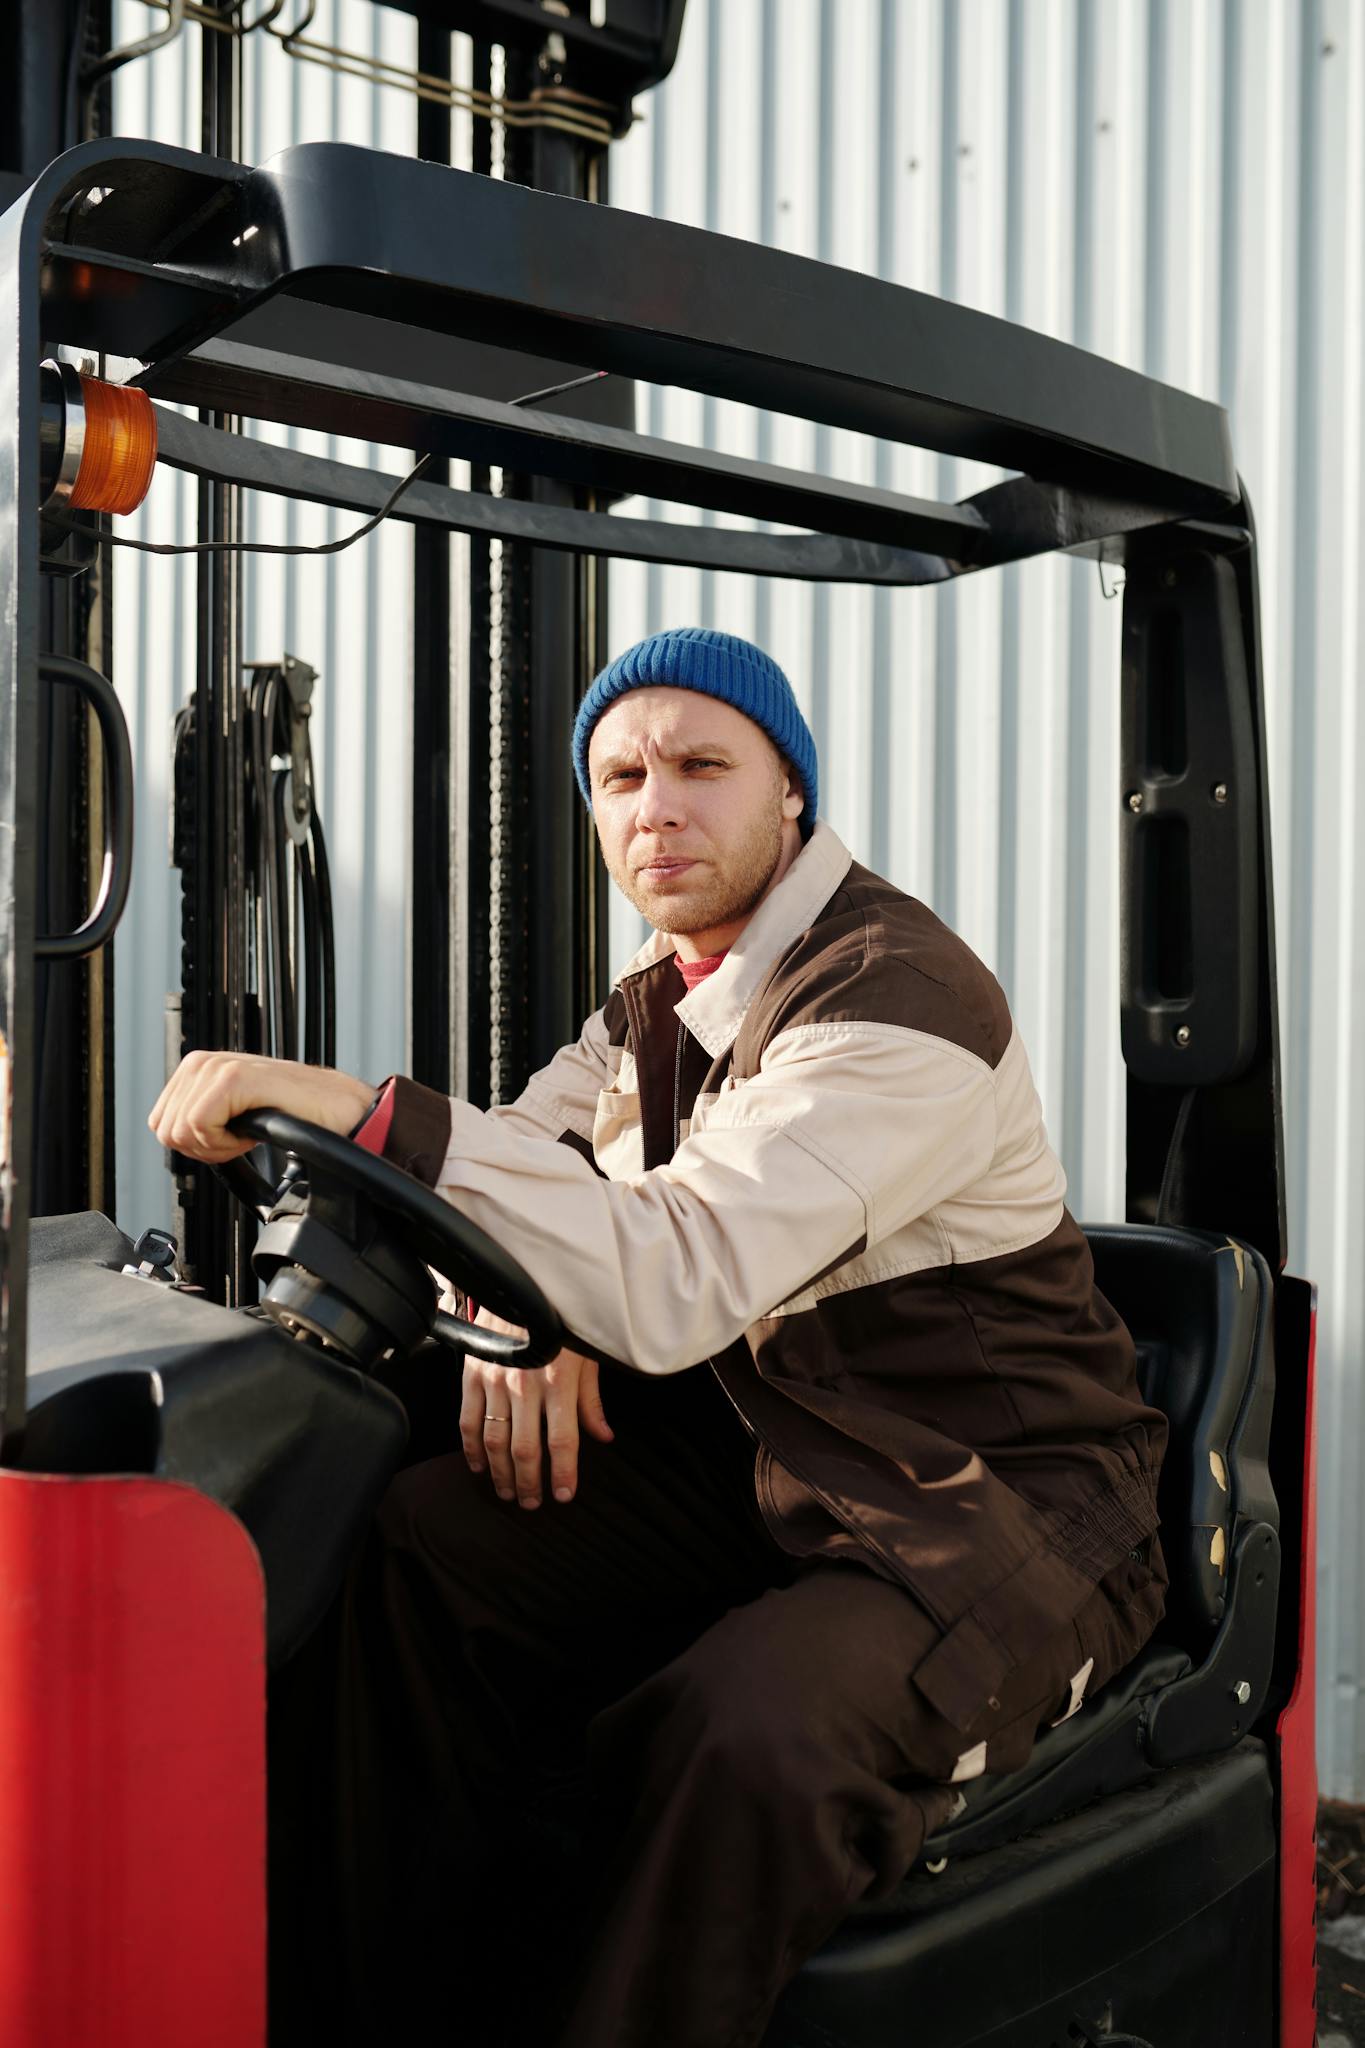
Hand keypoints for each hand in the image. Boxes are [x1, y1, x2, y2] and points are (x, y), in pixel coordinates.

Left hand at [149, 1049, 376, 1163]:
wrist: (335, 1110)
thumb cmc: (292, 1114)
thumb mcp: (233, 1113)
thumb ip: (201, 1118)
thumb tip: (171, 1136)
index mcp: (197, 1069)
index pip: (160, 1123)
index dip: (193, 1146)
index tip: (227, 1140)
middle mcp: (202, 1063)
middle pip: (166, 1132)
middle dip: (204, 1149)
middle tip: (240, 1140)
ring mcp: (216, 1067)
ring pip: (181, 1132)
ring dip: (218, 1147)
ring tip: (249, 1134)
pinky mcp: (233, 1078)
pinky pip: (200, 1127)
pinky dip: (227, 1144)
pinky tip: (252, 1134)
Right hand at [460, 1308, 613, 1507]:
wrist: (522, 1281)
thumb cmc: (562, 1317)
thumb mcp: (587, 1355)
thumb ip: (591, 1401)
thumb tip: (603, 1437)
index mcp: (559, 1382)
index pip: (562, 1441)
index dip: (563, 1473)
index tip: (563, 1495)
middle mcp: (526, 1386)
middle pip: (525, 1450)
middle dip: (529, 1483)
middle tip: (531, 1504)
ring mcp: (495, 1381)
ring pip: (495, 1441)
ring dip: (500, 1473)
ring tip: (507, 1492)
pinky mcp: (473, 1374)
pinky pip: (468, 1420)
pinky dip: (471, 1449)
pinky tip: (479, 1466)